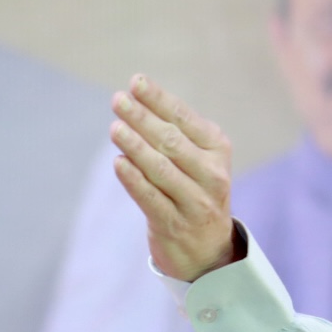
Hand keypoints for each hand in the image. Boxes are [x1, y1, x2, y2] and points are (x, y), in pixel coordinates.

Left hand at [110, 74, 237, 281]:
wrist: (208, 250)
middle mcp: (211, 174)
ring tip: (115, 128)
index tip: (135, 82)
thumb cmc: (194, 191)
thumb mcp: (197, 160)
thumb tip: (136, 100)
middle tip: (117, 100)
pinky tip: (118, 162)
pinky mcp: (175, 224)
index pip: (184, 118)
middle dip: (142, 118)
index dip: (158, 100)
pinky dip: (134, 180)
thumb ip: (174, 133)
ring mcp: (195, 201)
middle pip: (171, 141)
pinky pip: (151, 198)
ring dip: (135, 146)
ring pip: (161, 168)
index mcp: (217, 149)